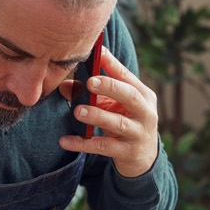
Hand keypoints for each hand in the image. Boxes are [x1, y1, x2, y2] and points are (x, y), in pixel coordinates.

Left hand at [58, 47, 159, 177]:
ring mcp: (138, 133)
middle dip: (110, 87)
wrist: (143, 157)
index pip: (127, 76)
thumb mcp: (112, 106)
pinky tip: (65, 141)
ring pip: (118, 123)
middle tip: (90, 82)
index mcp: (143, 95)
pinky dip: (83, 143)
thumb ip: (92, 94)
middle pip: (130, 96)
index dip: (113, 64)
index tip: (99, 52)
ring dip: (97, 116)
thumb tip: (64, 85)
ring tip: (78, 111)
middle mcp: (145, 112)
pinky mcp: (128, 152)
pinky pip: (103, 147)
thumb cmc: (125, 122)